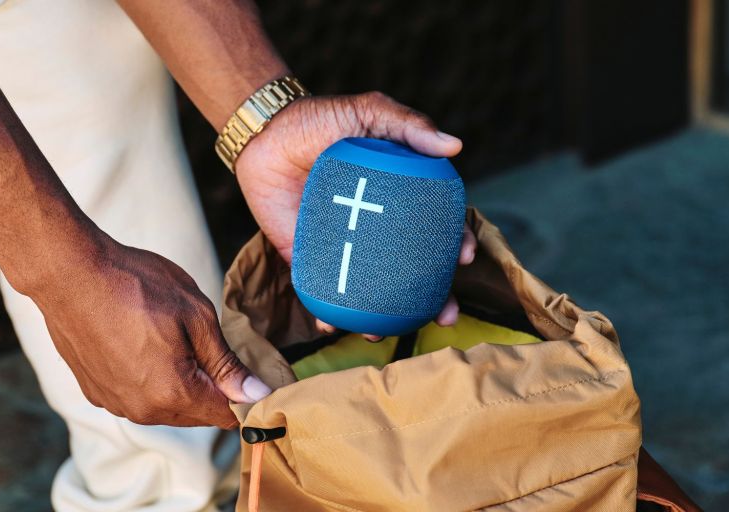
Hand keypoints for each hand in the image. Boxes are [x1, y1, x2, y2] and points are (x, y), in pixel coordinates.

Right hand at [24, 234, 270, 428]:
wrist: (69, 273)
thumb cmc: (135, 285)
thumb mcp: (196, 315)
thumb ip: (226, 363)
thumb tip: (257, 394)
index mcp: (174, 393)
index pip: (227, 414)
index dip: (245, 395)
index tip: (250, 372)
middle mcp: (143, 410)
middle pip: (197, 414)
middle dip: (212, 388)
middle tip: (209, 343)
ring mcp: (115, 403)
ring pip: (166, 406)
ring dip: (179, 383)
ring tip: (171, 338)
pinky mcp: (95, 391)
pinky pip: (136, 396)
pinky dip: (148, 378)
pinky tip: (141, 343)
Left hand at [235, 92, 476, 340]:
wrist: (264, 133)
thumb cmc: (319, 119)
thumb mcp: (367, 112)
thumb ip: (407, 124)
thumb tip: (454, 146)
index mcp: (398, 196)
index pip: (435, 227)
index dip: (454, 245)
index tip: (464, 258)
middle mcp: (376, 227)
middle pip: (412, 270)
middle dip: (432, 299)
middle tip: (444, 315)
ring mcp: (343, 245)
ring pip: (372, 289)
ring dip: (384, 317)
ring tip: (385, 332)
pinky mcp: (308, 258)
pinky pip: (323, 290)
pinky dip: (329, 314)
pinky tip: (335, 327)